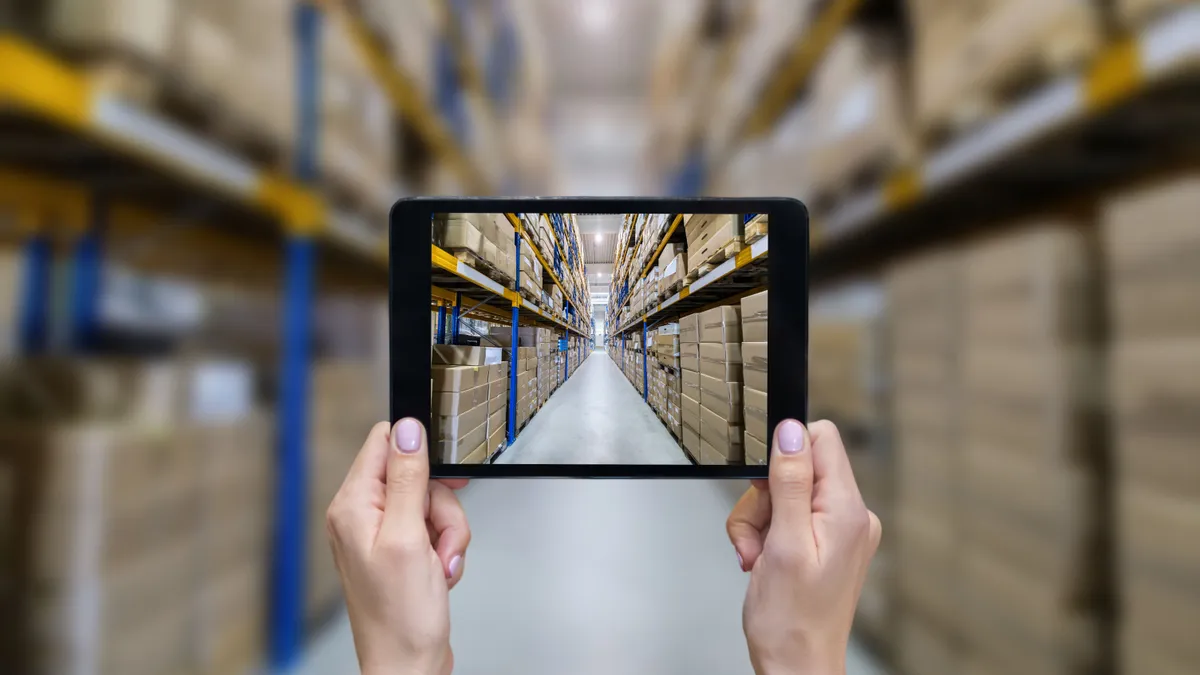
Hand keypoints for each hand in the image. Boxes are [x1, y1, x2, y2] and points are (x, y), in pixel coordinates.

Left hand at [325, 419, 471, 674]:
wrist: (407, 666)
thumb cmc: (400, 617)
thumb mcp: (409, 539)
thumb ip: (408, 479)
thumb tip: (407, 429)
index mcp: (352, 505)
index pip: (384, 442)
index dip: (418, 452)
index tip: (439, 479)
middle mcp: (361, 515)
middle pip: (416, 474)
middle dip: (441, 506)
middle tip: (438, 537)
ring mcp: (381, 533)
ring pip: (432, 503)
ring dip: (447, 532)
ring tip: (440, 563)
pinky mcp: (400, 550)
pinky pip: (433, 528)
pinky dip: (445, 548)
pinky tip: (439, 571)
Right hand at [727, 420, 881, 674]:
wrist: (796, 666)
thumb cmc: (791, 620)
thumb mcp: (783, 544)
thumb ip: (790, 482)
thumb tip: (791, 430)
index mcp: (847, 510)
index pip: (820, 439)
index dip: (784, 454)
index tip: (766, 488)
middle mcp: (851, 516)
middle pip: (796, 468)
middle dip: (763, 498)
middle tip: (757, 537)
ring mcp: (840, 531)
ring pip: (785, 493)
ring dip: (759, 521)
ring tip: (758, 556)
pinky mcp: (826, 543)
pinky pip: (789, 517)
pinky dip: (768, 534)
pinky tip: (763, 560)